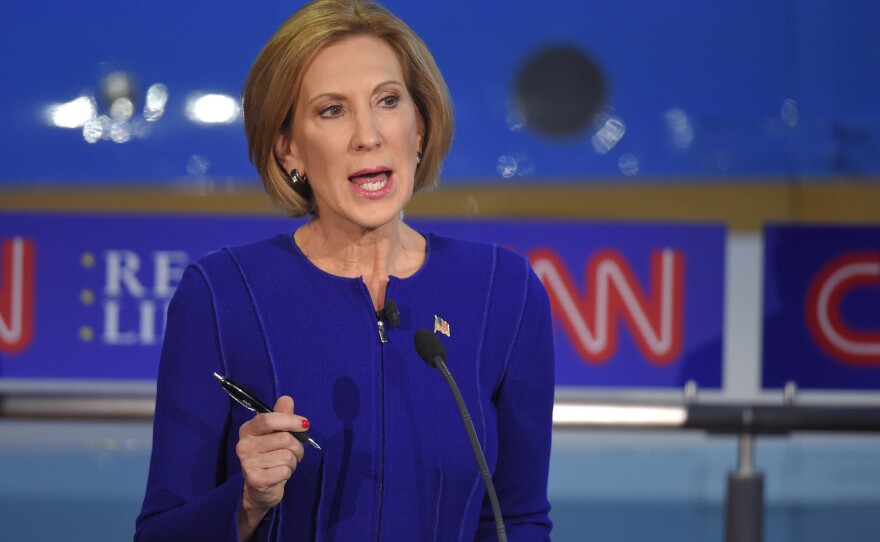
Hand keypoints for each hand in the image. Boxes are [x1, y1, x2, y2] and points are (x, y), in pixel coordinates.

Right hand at [236, 396, 308, 513]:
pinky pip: (284, 470)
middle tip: (295, 452)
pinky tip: (279, 475)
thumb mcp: (276, 434)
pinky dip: (288, 473)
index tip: (305, 425)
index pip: (268, 419)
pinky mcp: (255, 479)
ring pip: (286, 456)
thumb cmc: (271, 457)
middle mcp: (244, 445)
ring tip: (284, 464)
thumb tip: (286, 399)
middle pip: (283, 438)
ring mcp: (247, 463)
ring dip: (293, 461)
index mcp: (248, 430)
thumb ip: (282, 416)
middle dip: (297, 446)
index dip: (290, 420)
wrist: (260, 489)